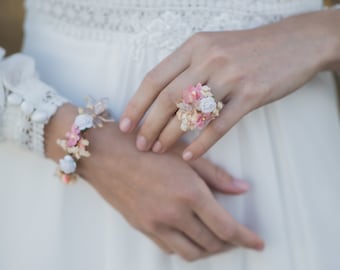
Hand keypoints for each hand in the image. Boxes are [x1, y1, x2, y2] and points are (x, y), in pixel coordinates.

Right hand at [45, 104, 263, 260]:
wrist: (104, 154)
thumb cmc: (145, 146)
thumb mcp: (184, 155)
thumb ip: (216, 175)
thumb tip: (242, 189)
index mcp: (189, 194)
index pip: (226, 228)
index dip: (246, 239)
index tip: (258, 244)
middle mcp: (173, 215)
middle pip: (211, 244)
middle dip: (230, 244)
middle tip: (238, 237)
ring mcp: (155, 225)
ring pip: (190, 253)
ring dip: (208, 251)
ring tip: (216, 241)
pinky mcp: (142, 228)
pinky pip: (170, 248)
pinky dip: (186, 247)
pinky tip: (189, 236)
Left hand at [120, 10, 339, 160]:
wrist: (294, 43)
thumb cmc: (249, 49)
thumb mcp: (213, 46)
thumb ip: (188, 67)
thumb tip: (162, 97)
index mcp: (194, 46)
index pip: (154, 78)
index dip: (137, 104)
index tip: (125, 125)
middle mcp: (208, 59)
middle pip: (167, 98)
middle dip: (149, 125)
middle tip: (140, 145)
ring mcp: (230, 76)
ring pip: (190, 112)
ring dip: (170, 135)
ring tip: (158, 150)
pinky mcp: (251, 94)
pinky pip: (219, 124)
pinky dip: (201, 142)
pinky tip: (189, 154)